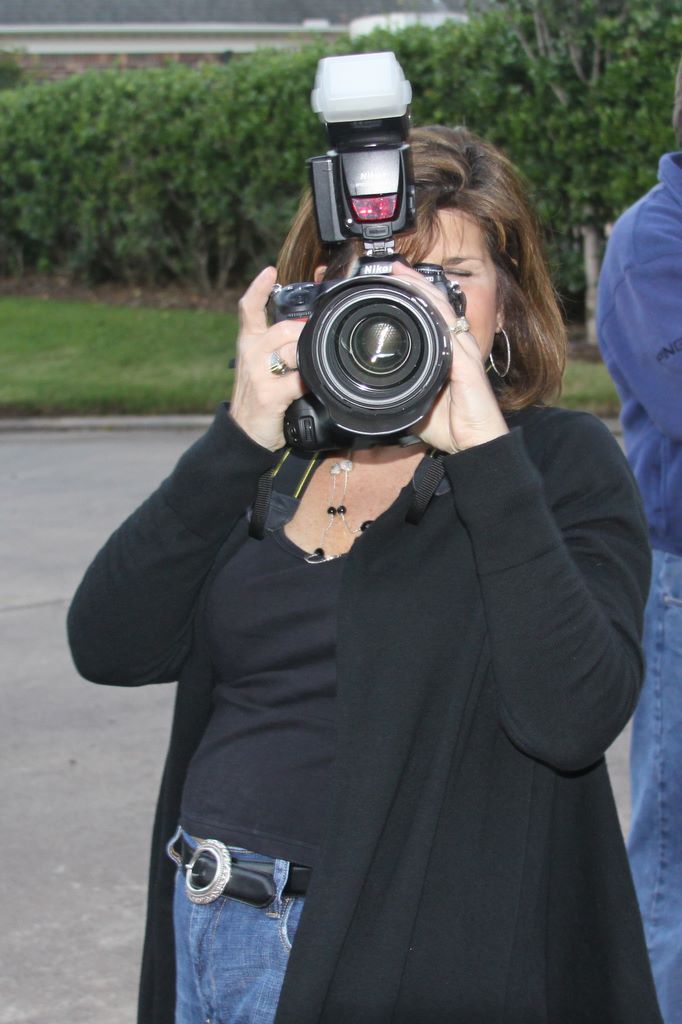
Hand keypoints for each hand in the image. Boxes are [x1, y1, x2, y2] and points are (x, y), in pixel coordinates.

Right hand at [229, 267, 306, 450]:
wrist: (244, 433)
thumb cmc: (258, 398)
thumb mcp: (261, 366)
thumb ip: (277, 346)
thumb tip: (305, 331)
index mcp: (248, 343)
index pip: (248, 308)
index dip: (259, 287)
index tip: (269, 270)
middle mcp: (250, 354)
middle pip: (283, 328)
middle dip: (305, 335)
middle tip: (314, 347)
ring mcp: (258, 374)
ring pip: (292, 351)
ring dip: (307, 360)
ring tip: (310, 371)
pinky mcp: (269, 394)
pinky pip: (299, 380)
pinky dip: (311, 384)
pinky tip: (312, 388)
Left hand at [391, 262, 508, 452]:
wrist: (475, 445)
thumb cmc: (453, 426)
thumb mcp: (416, 408)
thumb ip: (402, 394)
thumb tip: (378, 395)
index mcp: (447, 354)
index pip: (431, 315)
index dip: (415, 296)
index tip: (393, 282)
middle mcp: (457, 347)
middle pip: (437, 304)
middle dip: (416, 282)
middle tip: (393, 268)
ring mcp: (464, 352)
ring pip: (443, 309)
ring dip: (423, 289)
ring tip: (403, 274)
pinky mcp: (467, 362)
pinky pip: (449, 329)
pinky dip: (435, 311)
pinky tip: (422, 300)